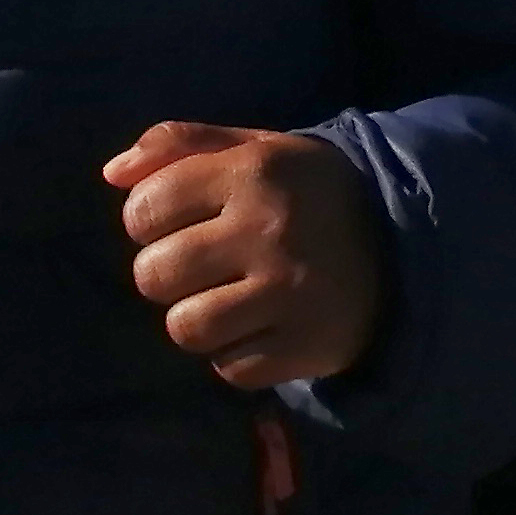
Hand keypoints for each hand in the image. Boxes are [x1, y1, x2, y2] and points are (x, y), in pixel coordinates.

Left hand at [103, 123, 386, 387]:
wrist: (403, 244)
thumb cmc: (306, 192)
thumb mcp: (255, 150)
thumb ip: (180, 146)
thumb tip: (112, 173)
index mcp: (252, 171)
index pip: (144, 209)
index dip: (147, 221)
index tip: (177, 223)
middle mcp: (270, 230)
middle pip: (154, 275)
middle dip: (164, 275)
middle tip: (198, 268)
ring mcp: (289, 293)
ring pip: (186, 328)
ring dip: (194, 319)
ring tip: (224, 302)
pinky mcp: (306, 345)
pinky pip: (229, 368)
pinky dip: (234, 354)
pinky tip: (259, 328)